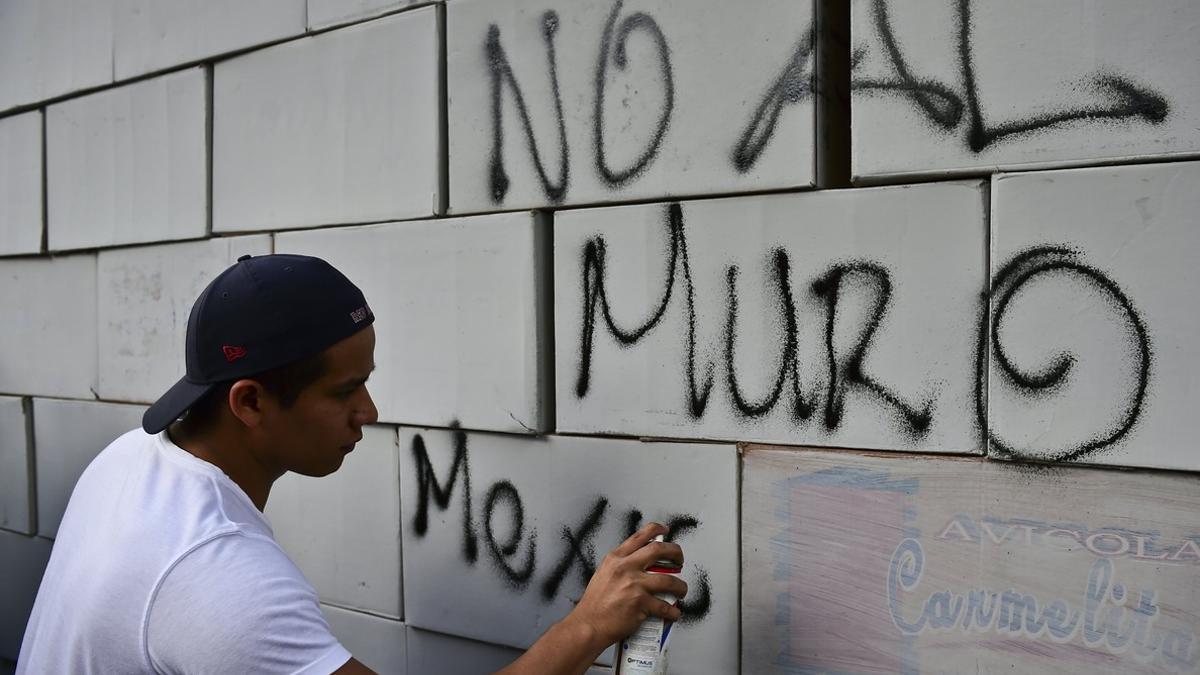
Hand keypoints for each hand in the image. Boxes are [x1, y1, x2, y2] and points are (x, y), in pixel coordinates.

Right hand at [565, 522, 689, 651]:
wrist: (589, 625)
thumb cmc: (594, 604)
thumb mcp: (604, 574)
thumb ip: (621, 566)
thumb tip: (641, 564)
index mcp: (616, 558)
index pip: (640, 536)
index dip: (657, 530)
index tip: (665, 531)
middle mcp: (625, 568)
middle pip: (659, 550)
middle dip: (676, 553)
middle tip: (679, 561)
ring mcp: (634, 585)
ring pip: (669, 580)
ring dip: (680, 586)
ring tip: (680, 590)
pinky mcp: (640, 604)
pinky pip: (665, 606)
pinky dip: (673, 611)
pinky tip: (674, 613)